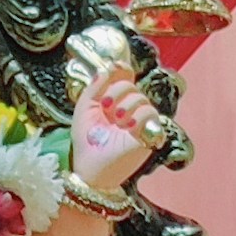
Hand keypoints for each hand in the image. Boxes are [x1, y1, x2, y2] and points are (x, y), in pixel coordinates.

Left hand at [69, 68, 164, 191]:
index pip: (124, 76)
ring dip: (125, 107)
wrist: (90, 169)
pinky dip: (139, 117)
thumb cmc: (86, 142)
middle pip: (130, 85)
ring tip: (115, 121)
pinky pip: (151, 114)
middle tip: (105, 108)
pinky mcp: (149, 135)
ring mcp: (140, 121)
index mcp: (114, 100)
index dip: (121, 70)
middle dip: (116, 92)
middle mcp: (129, 108)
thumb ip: (94, 86)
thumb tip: (108, 67)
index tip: (116, 69)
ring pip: (141, 98)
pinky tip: (128, 126)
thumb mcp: (84, 108)